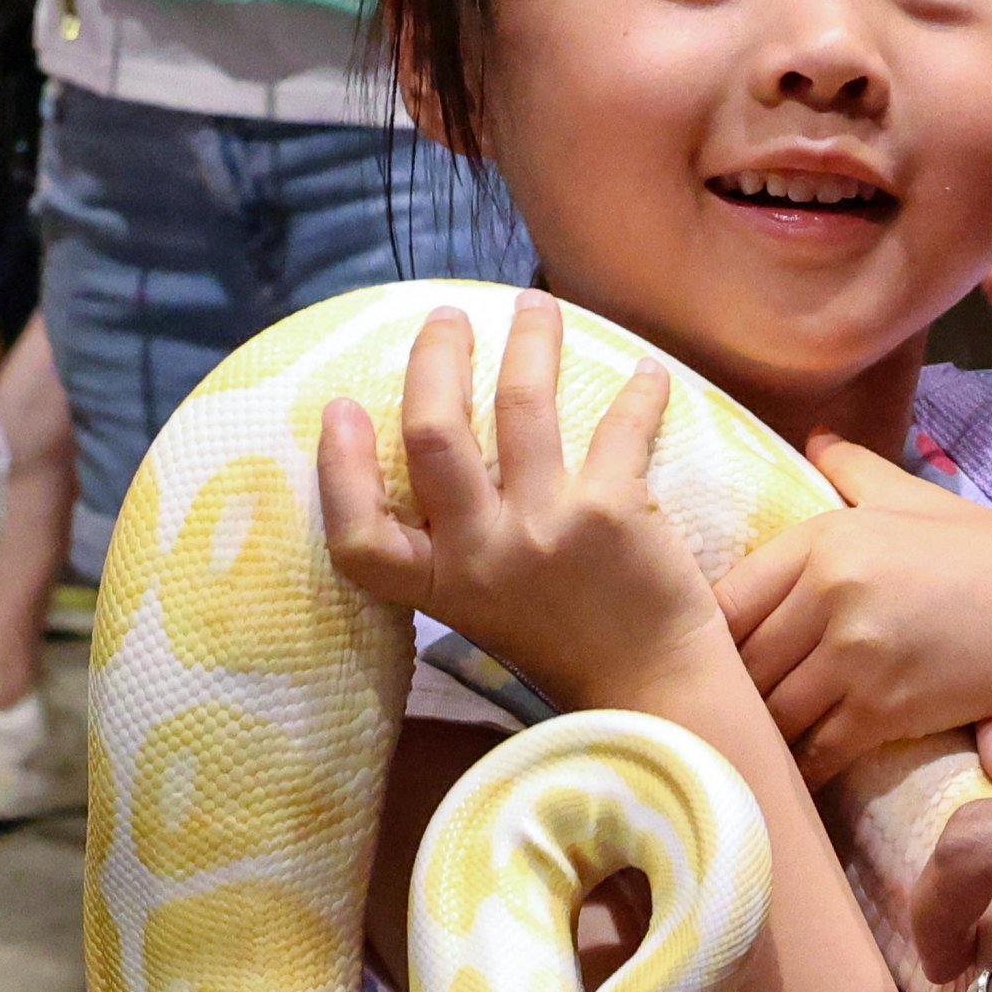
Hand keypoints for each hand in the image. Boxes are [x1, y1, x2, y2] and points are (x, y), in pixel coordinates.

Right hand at [316, 293, 720, 709]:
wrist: (652, 686)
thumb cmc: (564, 637)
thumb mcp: (483, 605)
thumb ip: (453, 540)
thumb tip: (435, 440)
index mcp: (441, 586)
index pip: (360, 537)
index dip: (338, 470)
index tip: (339, 406)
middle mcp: (483, 556)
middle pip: (436, 436)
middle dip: (436, 359)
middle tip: (448, 317)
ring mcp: (547, 530)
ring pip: (523, 404)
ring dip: (530, 341)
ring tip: (536, 304)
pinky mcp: (613, 512)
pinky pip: (620, 426)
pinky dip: (640, 392)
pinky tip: (648, 370)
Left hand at [719, 440, 991, 784]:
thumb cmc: (990, 555)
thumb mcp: (916, 501)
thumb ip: (856, 471)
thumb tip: (816, 438)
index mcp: (825, 538)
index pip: (726, 600)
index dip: (706, 639)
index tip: (702, 659)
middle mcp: (831, 592)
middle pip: (741, 661)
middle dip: (728, 692)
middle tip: (714, 712)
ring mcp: (856, 653)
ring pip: (772, 711)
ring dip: (760, 734)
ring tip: (744, 744)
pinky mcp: (884, 709)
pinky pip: (815, 751)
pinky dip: (800, 767)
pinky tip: (792, 773)